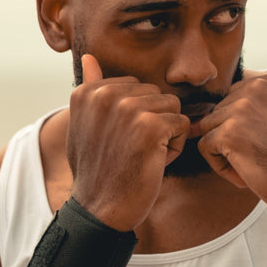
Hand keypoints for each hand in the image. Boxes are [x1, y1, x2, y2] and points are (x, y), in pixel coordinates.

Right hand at [65, 55, 188, 230]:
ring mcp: (128, 109)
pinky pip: (183, 124)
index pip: (136, 86)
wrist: (100, 210)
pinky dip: (175, 147)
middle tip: (132, 150)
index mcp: (88, 92)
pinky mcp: (151, 126)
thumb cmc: (96, 170)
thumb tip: (89, 57)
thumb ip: (91, 89)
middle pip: (156, 94)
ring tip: (143, 155)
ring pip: (172, 108)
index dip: (135, 115)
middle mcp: (105, 95)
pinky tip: (154, 162)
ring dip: (166, 134)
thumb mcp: (84, 125)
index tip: (118, 140)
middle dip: (153, 122)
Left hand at [190, 72, 266, 213]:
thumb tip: (214, 108)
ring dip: (225, 151)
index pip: (236, 94)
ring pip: (209, 127)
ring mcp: (242, 108)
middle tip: (260, 156)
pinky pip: (205, 146)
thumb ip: (260, 104)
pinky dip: (221, 166)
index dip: (245, 123)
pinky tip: (245, 175)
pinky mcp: (229, 133)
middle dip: (232, 136)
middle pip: (220, 109)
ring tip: (252, 165)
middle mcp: (259, 87)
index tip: (266, 141)